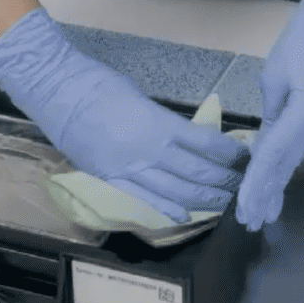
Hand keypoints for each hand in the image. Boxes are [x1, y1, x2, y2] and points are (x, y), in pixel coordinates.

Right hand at [0, 9, 248, 222]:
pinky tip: (185, 217)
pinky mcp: (110, 180)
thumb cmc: (99, 84)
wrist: (57, 91)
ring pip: (176, 192)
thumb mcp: (141, 98)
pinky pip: (144, 201)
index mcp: (159, 124)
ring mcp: (128, 170)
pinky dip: (167, 211)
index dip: (230, 154)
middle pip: (197, 173)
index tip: (246, 158)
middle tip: (244, 186)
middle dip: (224, 181)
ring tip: (225, 203)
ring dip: (204, 199)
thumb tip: (187, 136)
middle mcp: (148, 152)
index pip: (206, 144)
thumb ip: (164, 122)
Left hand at [235, 0, 303, 229]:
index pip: (274, 156)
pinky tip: (277, 183)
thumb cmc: (299, 41)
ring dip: (277, 184)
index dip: (256, 184)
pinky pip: (302, 146)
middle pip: (287, 164)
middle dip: (267, 194)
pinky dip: (287, 164)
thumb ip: (269, 117)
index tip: (243, 208)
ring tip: (262, 213)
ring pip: (295, 158)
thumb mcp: (272, 79)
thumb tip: (263, 144)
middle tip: (250, 222)